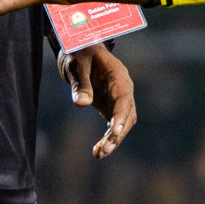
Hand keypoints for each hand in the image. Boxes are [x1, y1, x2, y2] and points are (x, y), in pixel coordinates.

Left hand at [62, 43, 135, 158]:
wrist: (80, 49)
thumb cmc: (79, 53)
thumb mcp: (77, 64)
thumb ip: (80, 83)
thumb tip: (82, 104)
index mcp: (118, 76)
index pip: (123, 99)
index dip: (120, 117)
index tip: (115, 132)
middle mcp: (123, 89)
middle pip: (128, 115)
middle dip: (117, 134)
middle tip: (104, 150)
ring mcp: (119, 99)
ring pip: (123, 123)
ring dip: (113, 140)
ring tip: (99, 154)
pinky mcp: (111, 106)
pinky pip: (114, 125)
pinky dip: (107, 138)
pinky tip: (98, 151)